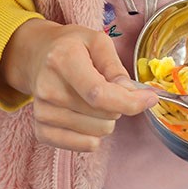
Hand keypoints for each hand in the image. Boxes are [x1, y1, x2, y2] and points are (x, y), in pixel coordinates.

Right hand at [0, 20, 156, 151]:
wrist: (37, 56)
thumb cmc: (72, 47)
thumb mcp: (97, 42)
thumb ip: (116, 68)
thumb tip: (134, 94)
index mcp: (63, 60)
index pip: (99, 94)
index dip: (130, 102)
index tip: (150, 98)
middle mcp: (48, 88)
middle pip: (103, 116)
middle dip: (118, 104)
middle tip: (107, 87)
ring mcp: (42, 112)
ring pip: (97, 133)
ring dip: (105, 119)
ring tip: (91, 99)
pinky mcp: (41, 131)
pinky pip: (84, 146)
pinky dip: (93, 134)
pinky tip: (84, 115)